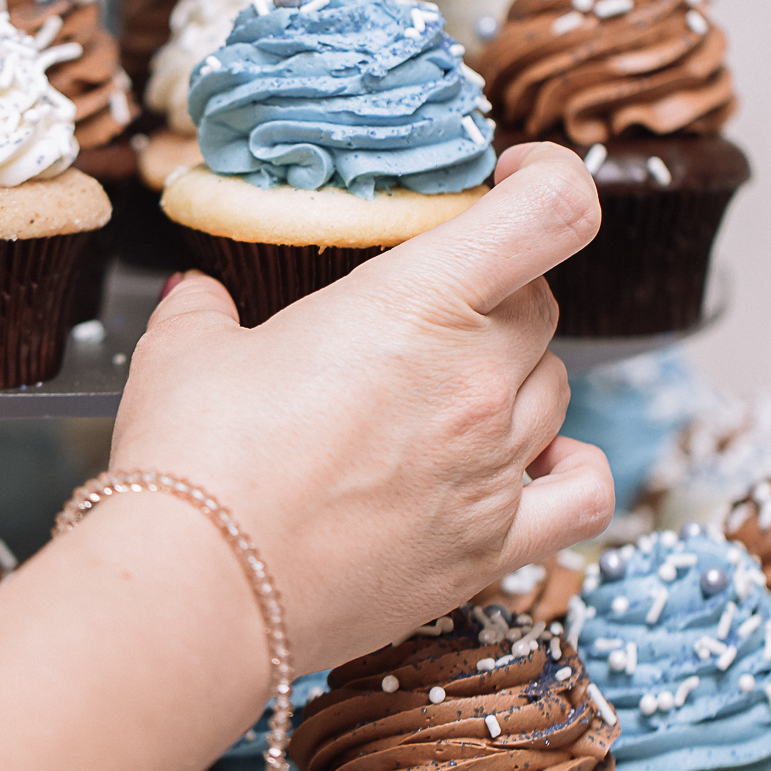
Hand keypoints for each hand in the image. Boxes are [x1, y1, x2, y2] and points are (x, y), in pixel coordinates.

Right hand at [111, 143, 616, 675]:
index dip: (549, 178)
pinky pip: (583, 492)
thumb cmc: (194, 462)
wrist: (202, 592)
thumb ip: (208, 307)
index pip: (553, 210)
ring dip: (516, 373)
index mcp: (420, 301)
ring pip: (558, 386)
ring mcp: (493, 467)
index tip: (515, 178)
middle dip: (499, 289)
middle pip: (542, 304)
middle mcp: (478, 380)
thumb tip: (202, 297)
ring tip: (449, 386)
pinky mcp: (491, 547)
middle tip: (436, 302)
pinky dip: (570, 467)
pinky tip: (531, 460)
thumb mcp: (186, 350)